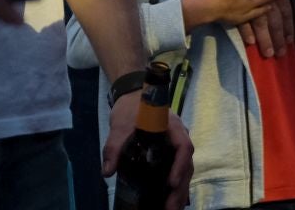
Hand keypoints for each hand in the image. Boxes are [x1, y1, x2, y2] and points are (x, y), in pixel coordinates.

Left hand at [103, 94, 193, 209]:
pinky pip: (177, 169)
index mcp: (173, 128)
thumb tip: (107, 172)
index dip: (180, 166)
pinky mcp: (169, 151)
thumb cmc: (131, 108)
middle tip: (171, 208)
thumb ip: (114, 148)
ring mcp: (175, 145)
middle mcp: (179, 137)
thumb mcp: (120, 126)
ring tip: (172, 209)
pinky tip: (171, 200)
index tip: (171, 183)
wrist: (133, 96)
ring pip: (184, 169)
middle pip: (186, 164)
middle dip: (180, 188)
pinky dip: (176, 185)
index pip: (184, 147)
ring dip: (180, 190)